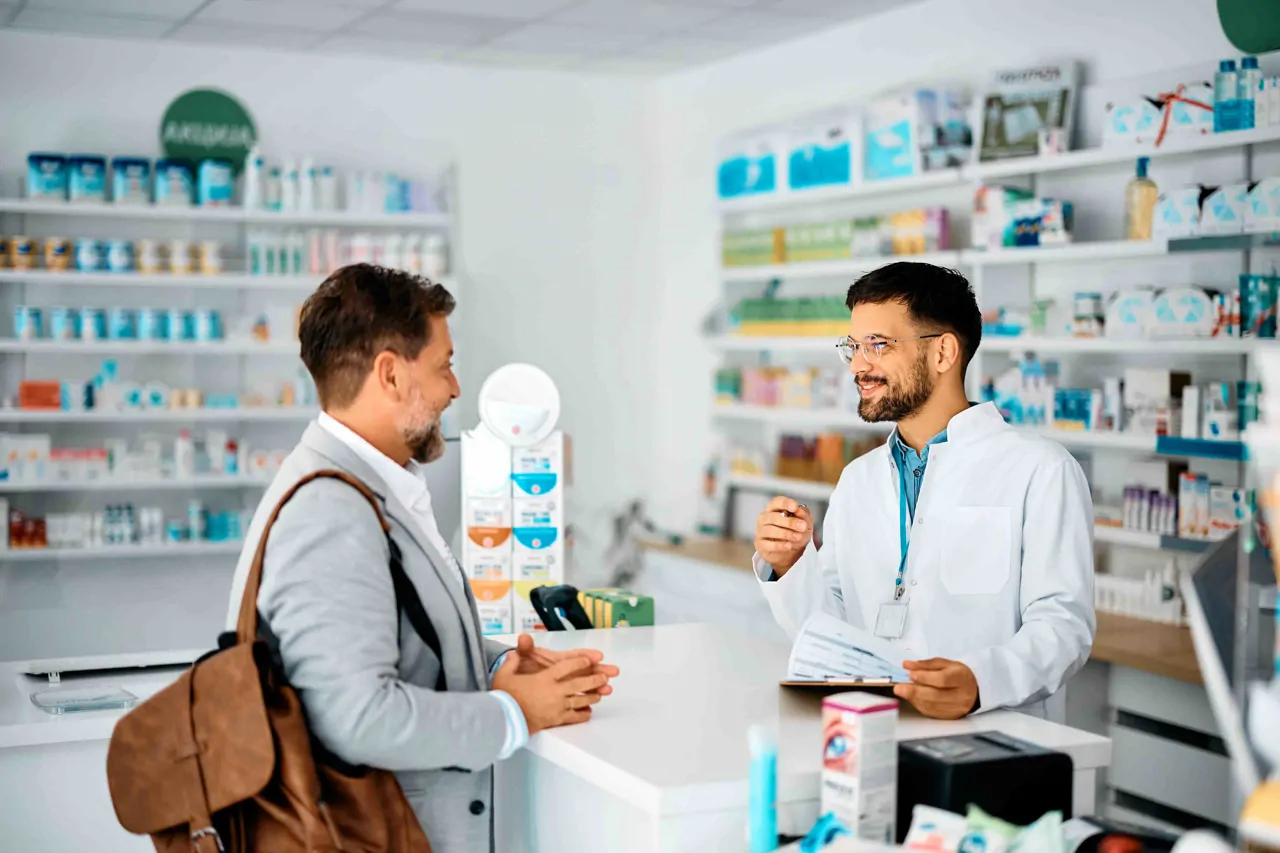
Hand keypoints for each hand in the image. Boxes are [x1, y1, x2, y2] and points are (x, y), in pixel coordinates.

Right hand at [491, 651, 614, 734]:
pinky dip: (582, 714)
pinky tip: (589, 713)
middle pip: (579, 683)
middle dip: (594, 679)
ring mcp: (557, 707)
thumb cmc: (505, 697)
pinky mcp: (555, 720)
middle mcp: (554, 691)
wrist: (504, 721)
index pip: (566, 667)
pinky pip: (573, 717)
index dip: (580, 662)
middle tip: (606, 676)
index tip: (591, 659)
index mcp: (544, 678)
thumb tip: (513, 653)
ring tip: (601, 694)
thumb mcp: (504, 675)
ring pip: (580, 700)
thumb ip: (512, 662)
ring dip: (592, 696)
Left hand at [511, 634, 619, 692]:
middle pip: (585, 670)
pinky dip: (586, 701)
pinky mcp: (564, 697)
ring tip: (608, 690)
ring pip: (585, 684)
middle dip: (599, 671)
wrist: (516, 685)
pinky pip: (577, 698)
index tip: (599, 655)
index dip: (586, 656)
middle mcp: (565, 671)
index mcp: (557, 660)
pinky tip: (595, 704)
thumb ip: (525, 648)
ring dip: (597, 686)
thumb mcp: (523, 657)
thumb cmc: (522, 668)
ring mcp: (566, 684)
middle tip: (614, 672)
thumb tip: (524, 638)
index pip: (573, 657)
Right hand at [754, 497, 812, 575]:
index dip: (785, 503)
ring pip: (770, 530)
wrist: (791, 552)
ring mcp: (761, 531)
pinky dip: (779, 545)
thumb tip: (799, 511)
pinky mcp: (760, 545)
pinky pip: (768, 544)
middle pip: (773, 517)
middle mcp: (765, 518)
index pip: (776, 502)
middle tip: (802, 526)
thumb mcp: (805, 522)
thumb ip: (804, 515)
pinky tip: (789, 545)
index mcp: (774, 508)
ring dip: (786, 533)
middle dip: (789, 522)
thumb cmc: (795, 532)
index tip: (795, 508)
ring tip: (798, 537)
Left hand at [893, 658, 978, 719]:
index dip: (925, 678)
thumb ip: (925, 664)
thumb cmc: (957, 675)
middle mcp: (960, 696)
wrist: (974, 691)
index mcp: (961, 678)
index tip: (911, 674)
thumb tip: (907, 665)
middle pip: (935, 696)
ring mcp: (955, 709)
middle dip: (914, 691)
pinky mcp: (949, 717)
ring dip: (914, 699)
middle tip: (899, 687)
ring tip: (903, 691)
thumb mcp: (945, 664)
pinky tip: (912, 698)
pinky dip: (918, 705)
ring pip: (931, 706)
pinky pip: (931, 712)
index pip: (942, 680)